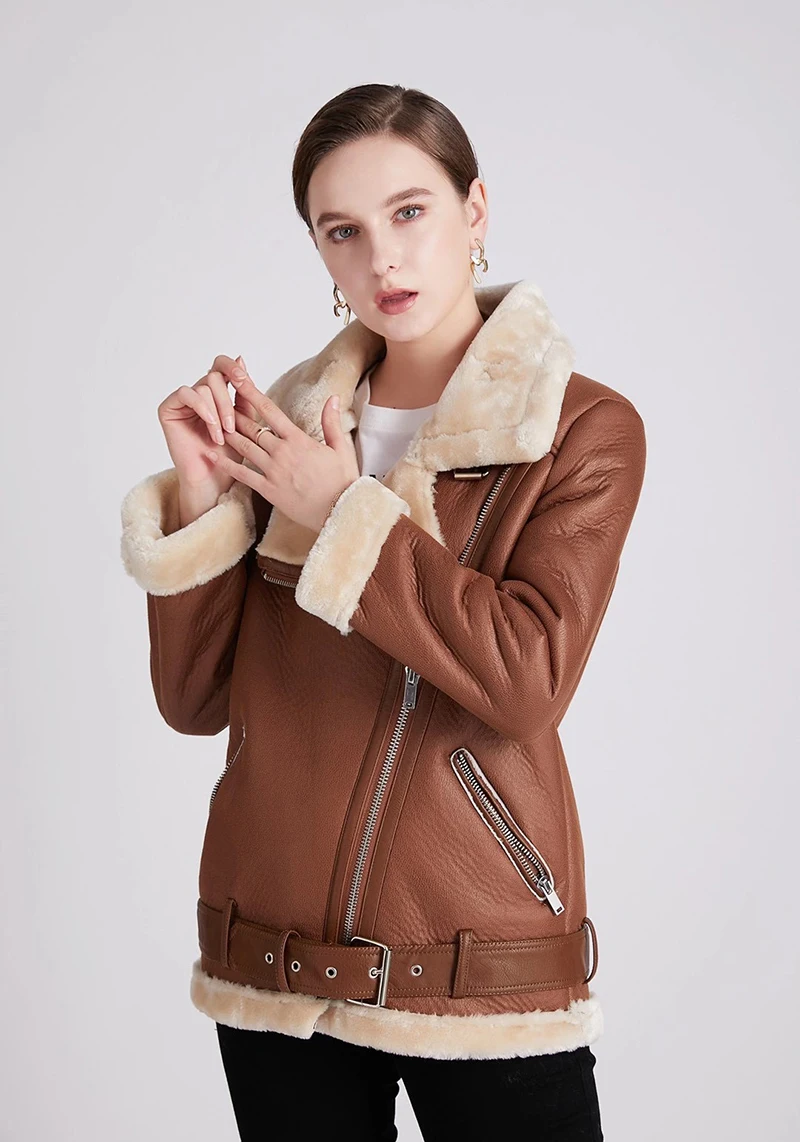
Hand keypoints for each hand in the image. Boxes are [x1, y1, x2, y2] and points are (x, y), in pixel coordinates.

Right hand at [157, 355, 261, 498]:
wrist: (214, 477)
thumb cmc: (230, 453)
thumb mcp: (245, 419)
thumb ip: (244, 393)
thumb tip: (240, 358)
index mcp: (217, 392)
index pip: (222, 366)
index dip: (233, 368)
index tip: (244, 380)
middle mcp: (199, 392)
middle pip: (214, 375)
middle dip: (227, 401)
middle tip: (233, 426)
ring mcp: (183, 400)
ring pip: (203, 386)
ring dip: (217, 412)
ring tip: (222, 436)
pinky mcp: (168, 408)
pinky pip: (186, 393)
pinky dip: (203, 409)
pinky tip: (211, 427)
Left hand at [205, 372, 359, 532]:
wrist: (341, 511)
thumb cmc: (343, 481)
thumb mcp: (341, 448)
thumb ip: (331, 422)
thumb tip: (332, 398)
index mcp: (298, 440)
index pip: (270, 410)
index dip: (252, 393)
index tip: (239, 380)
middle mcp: (282, 452)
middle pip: (252, 427)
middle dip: (234, 413)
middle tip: (218, 400)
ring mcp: (274, 471)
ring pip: (244, 448)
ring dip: (228, 434)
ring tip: (212, 423)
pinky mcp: (269, 490)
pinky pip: (243, 475)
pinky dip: (227, 464)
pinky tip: (212, 456)